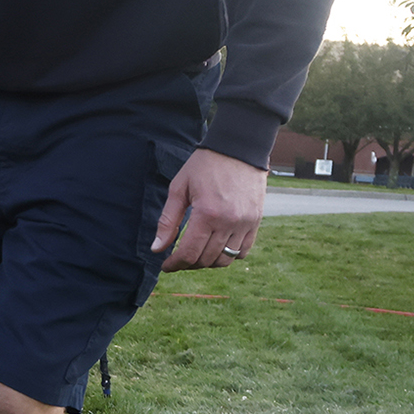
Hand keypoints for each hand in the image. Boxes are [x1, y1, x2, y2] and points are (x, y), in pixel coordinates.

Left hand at [151, 148, 267, 271]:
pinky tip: (215, 248)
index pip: (189, 253)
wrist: (239, 149)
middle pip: (206, 259)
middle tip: (177, 259)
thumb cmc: (204, 165)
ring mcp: (245, 223)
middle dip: (188, 264)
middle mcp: (229, 222)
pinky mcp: (256, 221)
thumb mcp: (179, 188)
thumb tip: (157, 248)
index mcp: (207, 214)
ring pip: (225, 259)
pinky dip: (228, 256)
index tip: (165, 265)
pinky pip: (243, 251)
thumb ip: (168, 220)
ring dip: (207, 262)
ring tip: (195, 254)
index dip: (174, 264)